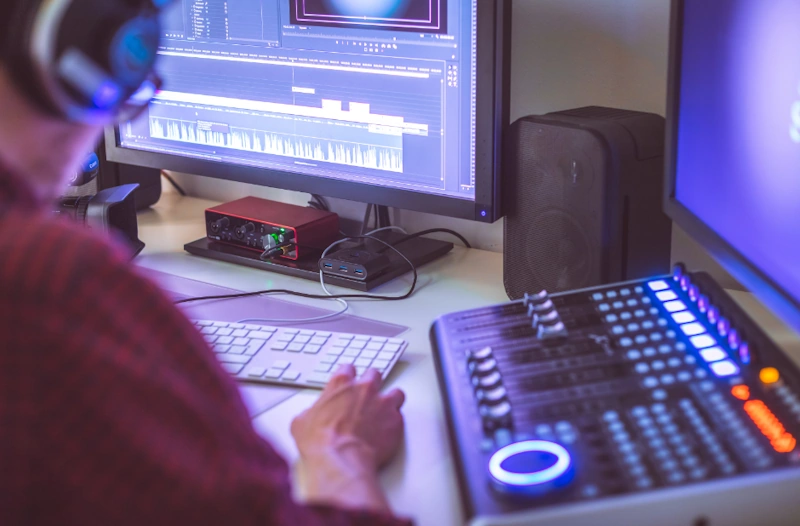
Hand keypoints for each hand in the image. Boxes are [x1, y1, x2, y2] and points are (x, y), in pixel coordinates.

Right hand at [291, 365, 405, 469]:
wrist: (340, 460)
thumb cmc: (321, 442)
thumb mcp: (302, 423)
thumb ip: (311, 412)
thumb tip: (309, 417)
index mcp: (341, 385)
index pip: (348, 369)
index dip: (348, 376)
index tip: (348, 383)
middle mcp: (364, 389)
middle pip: (374, 375)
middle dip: (372, 384)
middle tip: (368, 396)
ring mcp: (383, 403)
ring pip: (395, 393)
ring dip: (390, 401)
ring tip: (385, 412)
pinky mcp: (396, 420)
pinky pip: (399, 416)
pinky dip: (394, 423)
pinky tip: (387, 432)